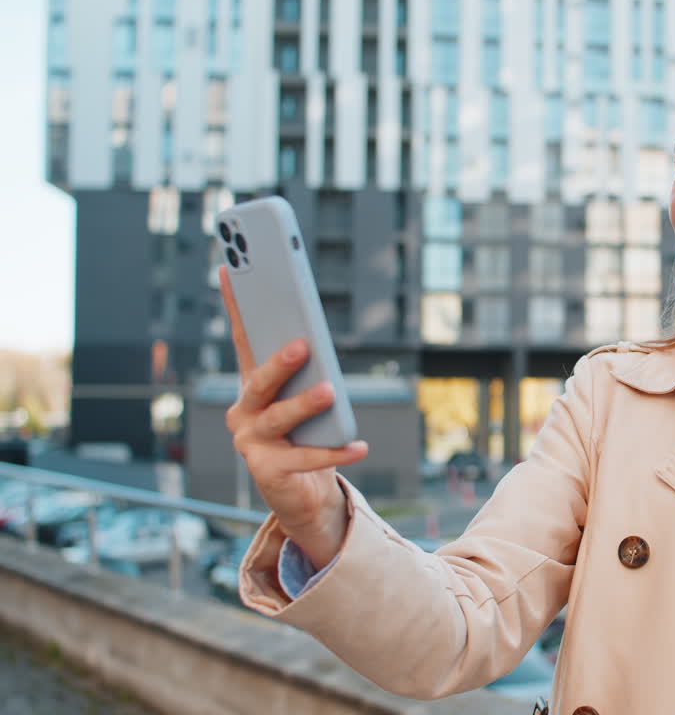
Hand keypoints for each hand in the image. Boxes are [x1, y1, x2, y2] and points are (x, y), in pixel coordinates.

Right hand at [219, 266, 367, 568]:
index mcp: (252, 386)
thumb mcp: (307, 397)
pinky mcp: (267, 472)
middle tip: (302, 344)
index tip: (229, 268)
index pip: (243, 339)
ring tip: (330, 391)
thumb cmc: (306, 434)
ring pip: (277, 418)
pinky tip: (359, 445)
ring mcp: (250, 443)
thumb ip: (307, 371)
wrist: (301, 493)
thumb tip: (313, 338)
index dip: (236, 306)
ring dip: (304, 404)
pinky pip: (305, 458)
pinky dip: (334, 451)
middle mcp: (243, 411)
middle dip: (278, 361)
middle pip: (259, 381)